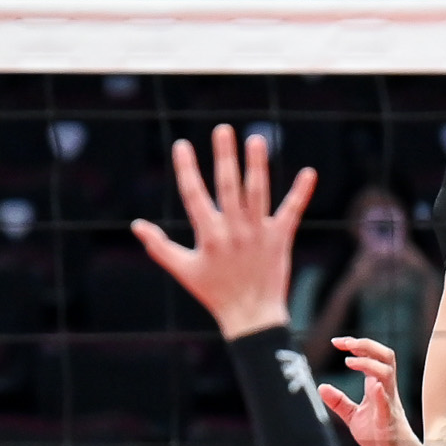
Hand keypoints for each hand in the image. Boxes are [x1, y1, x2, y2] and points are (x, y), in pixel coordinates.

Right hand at [132, 124, 317, 339]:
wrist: (251, 316)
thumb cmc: (215, 293)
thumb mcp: (184, 270)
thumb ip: (160, 246)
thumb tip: (136, 225)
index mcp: (209, 235)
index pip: (194, 195)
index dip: (187, 169)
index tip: (182, 145)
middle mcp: (234, 230)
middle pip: (229, 186)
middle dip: (225, 156)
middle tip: (224, 129)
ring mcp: (259, 233)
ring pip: (258, 193)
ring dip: (258, 165)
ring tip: (257, 139)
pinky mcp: (280, 238)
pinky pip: (292, 211)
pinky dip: (301, 193)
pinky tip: (309, 172)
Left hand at [318, 337, 420, 445]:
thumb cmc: (378, 435)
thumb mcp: (353, 416)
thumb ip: (339, 401)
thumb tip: (321, 387)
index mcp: (378, 386)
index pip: (372, 356)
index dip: (357, 345)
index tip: (338, 342)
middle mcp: (386, 389)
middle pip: (385, 356)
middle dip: (367, 344)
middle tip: (346, 342)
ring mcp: (389, 402)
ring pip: (387, 372)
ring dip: (369, 363)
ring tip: (349, 361)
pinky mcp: (388, 419)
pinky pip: (387, 403)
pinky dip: (380, 393)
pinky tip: (374, 385)